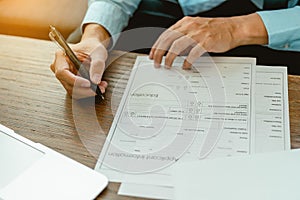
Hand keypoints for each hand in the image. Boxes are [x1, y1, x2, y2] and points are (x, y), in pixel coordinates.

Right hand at [50, 24, 109, 98]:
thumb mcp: (98, 54)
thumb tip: (95, 81)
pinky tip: (98, 87)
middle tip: (100, 89)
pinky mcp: (70, 82)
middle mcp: (59, 67)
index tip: (88, 83)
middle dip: (85, 89)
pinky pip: (77, 91)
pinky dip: (88, 92)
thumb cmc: (93, 48)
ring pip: (73, 91)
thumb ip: (97, 66)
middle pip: (68, 84)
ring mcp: (64, 76)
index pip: (62, 72)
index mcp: (61, 56)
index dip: (74, 80)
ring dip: (88, 92)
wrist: (93, 49)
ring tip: (101, 87)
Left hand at [149, 13, 267, 68]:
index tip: (152, 54)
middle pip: (168, 39)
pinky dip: (187, 61)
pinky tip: (185, 66)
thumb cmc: (215, 30)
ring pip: (177, 45)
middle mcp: (190, 27)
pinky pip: (193, 53)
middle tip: (156, 62)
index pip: (165, 34)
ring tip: (167, 65)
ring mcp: (198, 34)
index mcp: (185, 23)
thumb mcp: (195, 29)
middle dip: (159, 52)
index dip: (156, 45)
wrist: (234, 28)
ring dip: (170, 57)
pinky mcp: (207, 42)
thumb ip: (183, 37)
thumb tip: (171, 50)